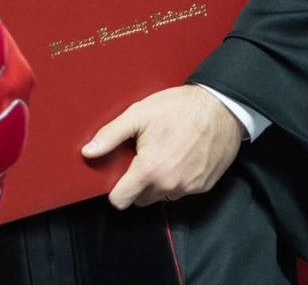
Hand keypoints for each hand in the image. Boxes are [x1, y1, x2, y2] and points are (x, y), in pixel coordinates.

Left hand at [81, 85, 242, 210]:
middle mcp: (170, 186)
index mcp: (150, 170)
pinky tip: (177, 155)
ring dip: (156, 182)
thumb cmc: (178, 108)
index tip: (115, 174)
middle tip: (139, 157)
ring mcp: (189, 189)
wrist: (219, 108)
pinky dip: (175, 179)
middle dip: (135, 183)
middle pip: (140, 199)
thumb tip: (88, 152)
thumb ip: (110, 135)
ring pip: (161, 196)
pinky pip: (181, 190)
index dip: (114, 190)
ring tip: (159, 153)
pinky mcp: (204, 186)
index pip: (121, 200)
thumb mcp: (138, 115)